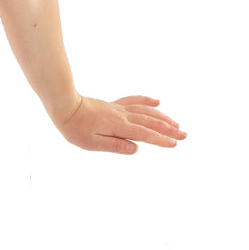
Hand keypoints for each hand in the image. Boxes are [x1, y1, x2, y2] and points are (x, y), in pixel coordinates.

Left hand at [55, 95, 185, 154]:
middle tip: (185, 136)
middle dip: (169, 129)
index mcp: (118, 126)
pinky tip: (157, 101)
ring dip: (163, 117)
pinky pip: (133, 100)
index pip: (145, 134)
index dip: (160, 140)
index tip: (174, 144)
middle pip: (150, 122)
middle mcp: (122, 116)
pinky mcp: (112, 105)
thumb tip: (136, 149)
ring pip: (146, 111)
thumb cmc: (74, 127)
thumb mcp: (92, 143)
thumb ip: (115, 146)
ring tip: (176, 124)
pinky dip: (147, 101)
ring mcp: (118, 109)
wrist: (63, 105)